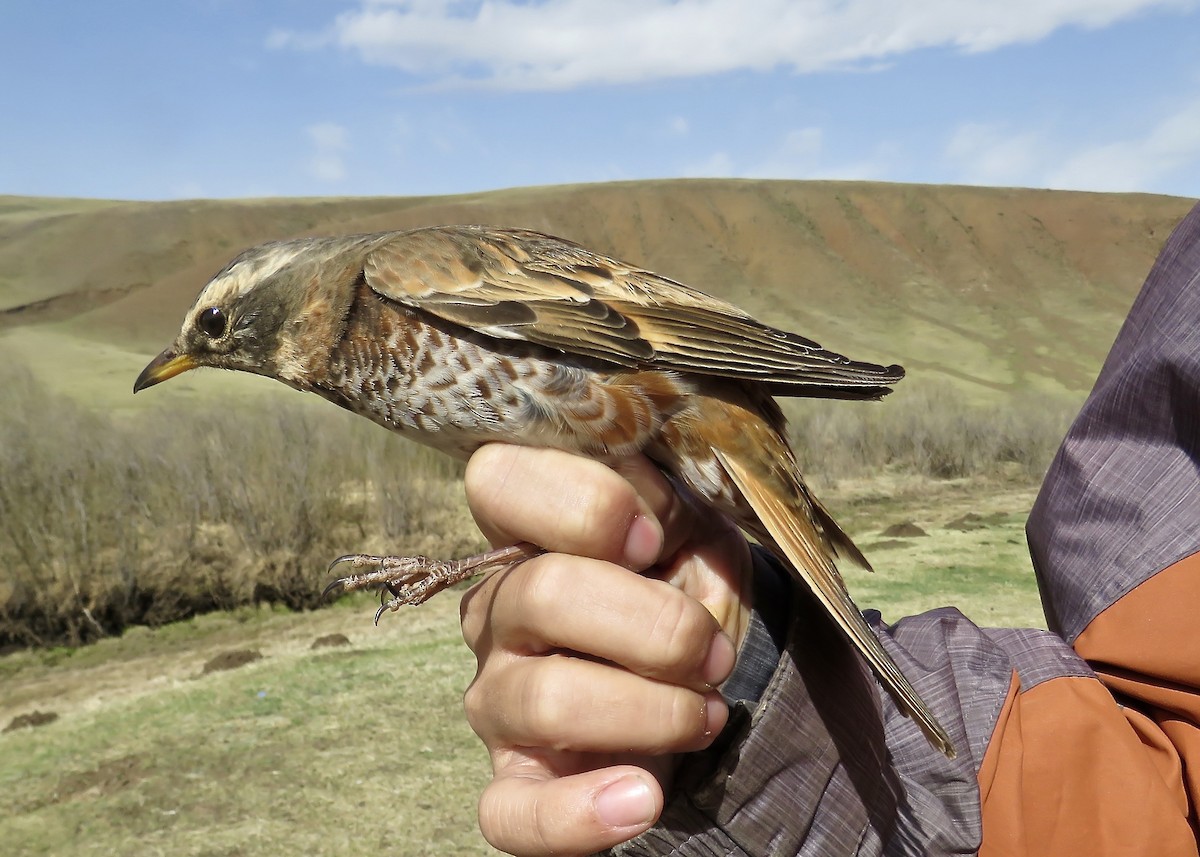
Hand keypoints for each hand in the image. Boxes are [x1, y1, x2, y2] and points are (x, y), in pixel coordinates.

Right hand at [459, 444, 753, 855]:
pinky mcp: (515, 783)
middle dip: (653, 625)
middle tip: (710, 651)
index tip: (653, 539)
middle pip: (542, 594)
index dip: (582, 502)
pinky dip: (578, 816)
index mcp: (528, 531)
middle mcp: (498, 610)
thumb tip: (641, 521)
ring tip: (705, 715)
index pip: (497, 478)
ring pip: (545, 699)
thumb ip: (663, 503)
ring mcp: (497, 699)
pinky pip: (510, 815)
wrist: (709, 671)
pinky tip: (641, 799)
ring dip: (651, 710)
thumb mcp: (694, 525)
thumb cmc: (688, 582)